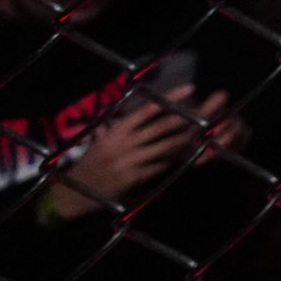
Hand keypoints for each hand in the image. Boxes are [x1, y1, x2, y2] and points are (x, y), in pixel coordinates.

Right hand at [52, 89, 226, 215]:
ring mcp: (130, 161)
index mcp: (117, 130)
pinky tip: (185, 156)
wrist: (75, 192)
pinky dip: (174, 160)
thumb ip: (125, 126)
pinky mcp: (134, 178)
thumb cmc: (92, 162)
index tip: (190, 88)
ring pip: (166, 147)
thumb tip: (149, 110)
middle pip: (162, 127)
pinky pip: (160, 166)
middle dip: (186, 119)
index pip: (148, 110)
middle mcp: (124, 144)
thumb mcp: (103, 140)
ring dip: (185, 140)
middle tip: (206, 112)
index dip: (170, 98)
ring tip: (202, 133)